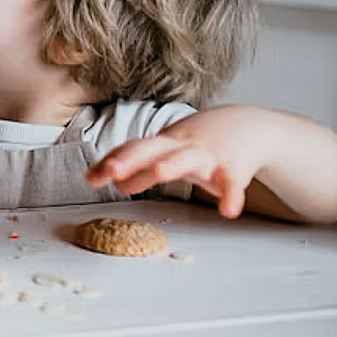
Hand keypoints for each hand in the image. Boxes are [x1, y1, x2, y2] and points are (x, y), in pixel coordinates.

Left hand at [85, 111, 259, 218]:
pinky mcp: (233, 169)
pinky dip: (231, 195)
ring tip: (159, 172)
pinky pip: (232, 183)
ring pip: (187, 158)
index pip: (131, 150)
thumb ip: (135, 167)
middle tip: (113, 170)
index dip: (111, 162)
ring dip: (172, 163)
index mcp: (160, 144)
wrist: (245, 126)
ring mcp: (206, 155)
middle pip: (151, 149)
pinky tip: (228, 210)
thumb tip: (105, 180)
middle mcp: (179, 146)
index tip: (91, 179)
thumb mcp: (164, 152)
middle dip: (131, 159)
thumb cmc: (196, 143)